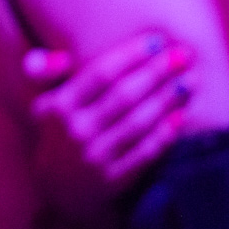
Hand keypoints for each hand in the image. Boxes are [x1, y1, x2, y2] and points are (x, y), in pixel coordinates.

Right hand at [25, 31, 194, 219]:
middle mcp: (76, 130)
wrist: (58, 188)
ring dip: (167, 98)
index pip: (100, 74)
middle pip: (124, 94)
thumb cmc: (57, 133)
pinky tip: (182, 115)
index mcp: (58, 106)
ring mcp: (95, 155)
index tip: (156, 40)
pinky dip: (165, 133)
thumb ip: (40, 71)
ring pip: (138, 121)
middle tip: (184, 54)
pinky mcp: (114, 178)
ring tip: (189, 80)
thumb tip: (64, 58)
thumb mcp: (40, 101)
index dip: (130, 55)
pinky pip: (145, 151)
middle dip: (157, 71)